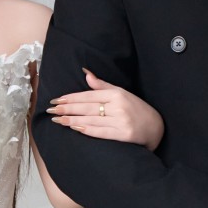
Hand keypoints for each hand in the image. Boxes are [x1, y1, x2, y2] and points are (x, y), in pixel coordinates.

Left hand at [47, 70, 164, 150]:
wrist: (156, 128)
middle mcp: (119, 106)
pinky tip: (74, 128)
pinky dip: (87, 130)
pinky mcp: (124, 135)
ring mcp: (121, 120)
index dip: (71, 97)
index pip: (89, 95)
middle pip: (87, 107)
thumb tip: (86, 73)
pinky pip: (101, 132)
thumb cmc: (136, 110)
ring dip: (72, 120)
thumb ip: (102, 85)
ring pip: (92, 119)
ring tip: (58, 120)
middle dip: (67, 108)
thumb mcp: (121, 93)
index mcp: (117, 94)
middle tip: (51, 109)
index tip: (56, 99)